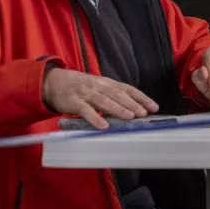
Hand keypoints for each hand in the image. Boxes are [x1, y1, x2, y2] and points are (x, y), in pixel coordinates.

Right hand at [41, 67, 157, 129]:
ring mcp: (87, 94)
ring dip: (118, 109)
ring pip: (105, 101)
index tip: (154, 107)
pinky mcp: (74, 102)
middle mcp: (99, 86)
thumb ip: (112, 97)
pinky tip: (104, 126)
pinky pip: (86, 111)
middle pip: (119, 94)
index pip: (128, 89)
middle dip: (133, 104)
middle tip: (144, 113)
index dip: (141, 97)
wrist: (55, 82)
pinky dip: (95, 118)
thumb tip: (132, 110)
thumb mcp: (98, 88)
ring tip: (130, 117)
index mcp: (107, 83)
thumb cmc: (81, 87)